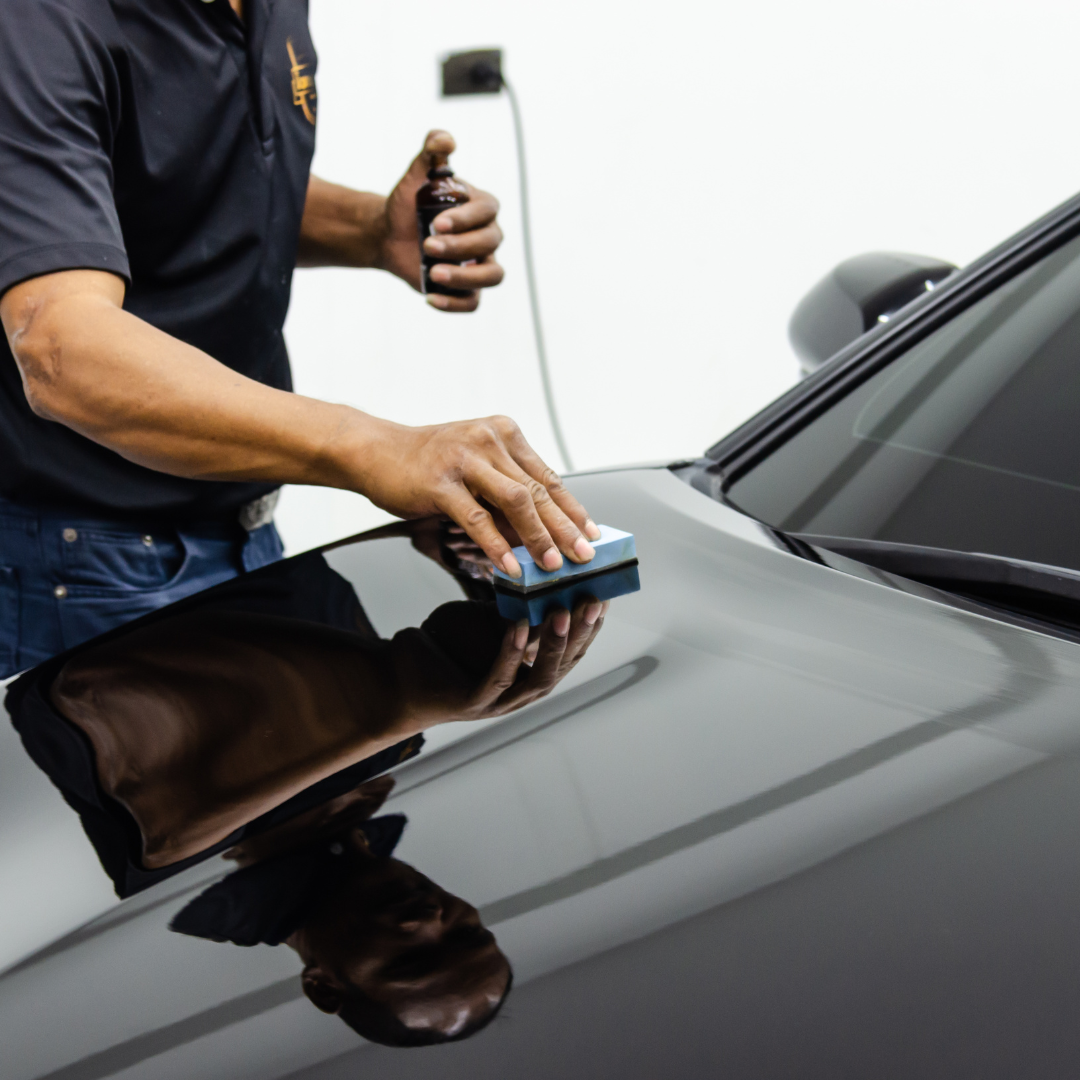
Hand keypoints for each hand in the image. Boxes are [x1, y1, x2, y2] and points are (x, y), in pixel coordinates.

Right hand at [347, 413, 600, 577]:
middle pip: (537, 490)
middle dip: (565, 527)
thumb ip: (505, 492)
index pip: (547, 477)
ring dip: (537, 537)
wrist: (376, 451)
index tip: (592, 533)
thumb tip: (540, 533)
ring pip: (515, 501)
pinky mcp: (440, 482)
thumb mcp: (475, 467)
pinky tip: (509, 567)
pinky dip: (497, 545)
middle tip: (583, 555)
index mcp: (504, 433)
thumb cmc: (429, 463)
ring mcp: (464, 459)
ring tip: (552, 564)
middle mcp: (489, 440)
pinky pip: (476, 518)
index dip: (572, 508)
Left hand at [378, 130, 503, 311]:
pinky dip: (454, 304)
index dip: (466, 219)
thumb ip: (430, 154)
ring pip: (492, 276)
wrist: (390, 235)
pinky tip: (429, 298)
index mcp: (481, 208)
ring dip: (465, 277)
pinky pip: (473, 303)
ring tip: (434, 273)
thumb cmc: (407, 205)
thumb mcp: (415, 177)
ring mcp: (480, 265)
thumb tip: (444, 140)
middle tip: (427, 244)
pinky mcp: (468, 289)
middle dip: (459, 247)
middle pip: (489, 244)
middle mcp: (488, 237)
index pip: (487, 213)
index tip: (436, 221)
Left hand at [396, 598, 607, 729]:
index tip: (605, 592)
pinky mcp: (472, 703)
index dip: (591, 625)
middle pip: (565, 663)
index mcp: (531, 671)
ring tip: (562, 612)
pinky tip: (517, 626)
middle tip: (594, 598)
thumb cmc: (445, 647)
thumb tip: (541, 569)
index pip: (573, 649)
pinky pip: (498, 676)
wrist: (396, 676)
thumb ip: (517, 606)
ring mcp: (499, 701)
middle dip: (581, 631)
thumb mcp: (488, 620)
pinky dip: (511, 651)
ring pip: (539, 677)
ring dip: (552, 644)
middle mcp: (522, 691)